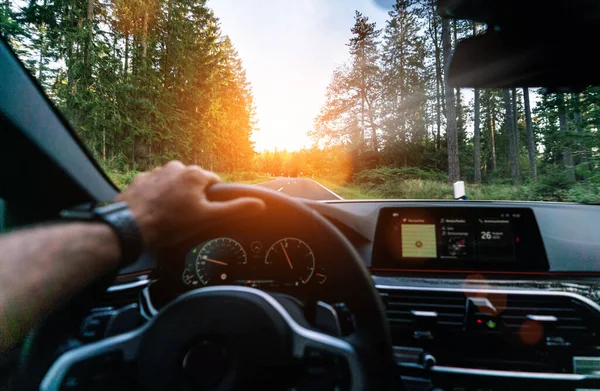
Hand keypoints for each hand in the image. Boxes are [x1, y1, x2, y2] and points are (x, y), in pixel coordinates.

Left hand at [115, 161, 264, 248]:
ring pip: (173, 184)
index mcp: (195, 174)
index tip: (204, 213)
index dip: (212, 200)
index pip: (215, 183)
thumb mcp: (208, 218)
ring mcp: (155, 172)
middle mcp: (176, 167)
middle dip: (192, 198)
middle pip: (193, 182)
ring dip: (174, 196)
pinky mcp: (139, 180)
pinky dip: (156, 197)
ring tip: (168, 217)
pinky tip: (153, 212)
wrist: (129, 227)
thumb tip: (259, 204)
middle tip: (185, 218)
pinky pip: (154, 187)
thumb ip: (235, 208)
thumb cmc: (169, 223)